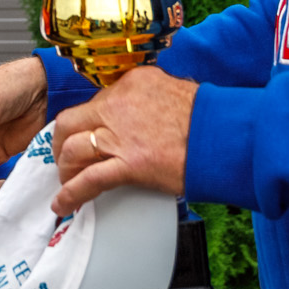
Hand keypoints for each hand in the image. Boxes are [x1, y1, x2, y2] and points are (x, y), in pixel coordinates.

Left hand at [49, 66, 195, 214]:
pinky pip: (89, 180)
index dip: (85, 123)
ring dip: (65, 169)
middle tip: (65, 158)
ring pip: (73, 149)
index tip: (84, 134)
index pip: (93, 102)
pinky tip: (63, 204)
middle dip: (61, 143)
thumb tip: (137, 116)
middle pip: (69, 122)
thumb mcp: (173, 91)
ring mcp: (121, 135)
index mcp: (130, 84)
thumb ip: (148, 99)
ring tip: (67, 181)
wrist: (227, 135)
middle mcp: (118, 105)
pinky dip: (71, 194)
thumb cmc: (209, 118)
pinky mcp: (129, 165)